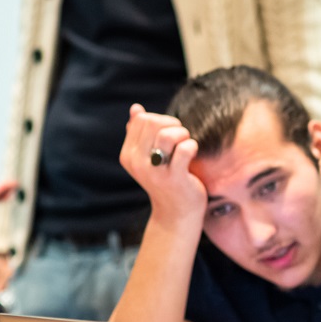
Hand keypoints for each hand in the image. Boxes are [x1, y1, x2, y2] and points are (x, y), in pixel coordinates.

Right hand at [120, 103, 205, 227]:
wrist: (176, 213)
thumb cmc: (166, 180)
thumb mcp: (149, 156)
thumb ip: (140, 133)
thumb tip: (136, 108)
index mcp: (128, 154)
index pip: (142, 120)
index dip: (160, 120)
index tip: (170, 133)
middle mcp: (137, 162)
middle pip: (153, 123)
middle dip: (172, 125)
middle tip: (181, 138)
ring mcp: (154, 171)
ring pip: (168, 134)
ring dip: (183, 134)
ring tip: (186, 143)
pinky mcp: (174, 178)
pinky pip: (185, 149)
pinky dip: (192, 146)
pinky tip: (192, 153)